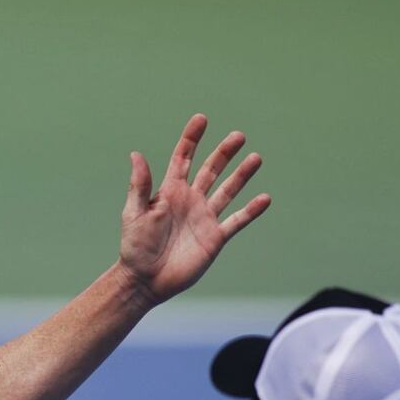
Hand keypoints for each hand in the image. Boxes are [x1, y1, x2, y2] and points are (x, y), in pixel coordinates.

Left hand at [117, 114, 271, 303]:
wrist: (146, 280)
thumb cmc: (135, 247)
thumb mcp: (134, 213)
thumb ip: (140, 185)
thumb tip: (136, 154)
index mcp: (170, 191)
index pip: (184, 158)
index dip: (192, 139)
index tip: (201, 119)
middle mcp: (190, 200)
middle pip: (211, 169)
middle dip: (224, 152)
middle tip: (238, 136)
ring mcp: (204, 218)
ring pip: (227, 190)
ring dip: (241, 175)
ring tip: (256, 158)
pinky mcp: (215, 238)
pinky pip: (236, 221)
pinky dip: (250, 210)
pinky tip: (264, 198)